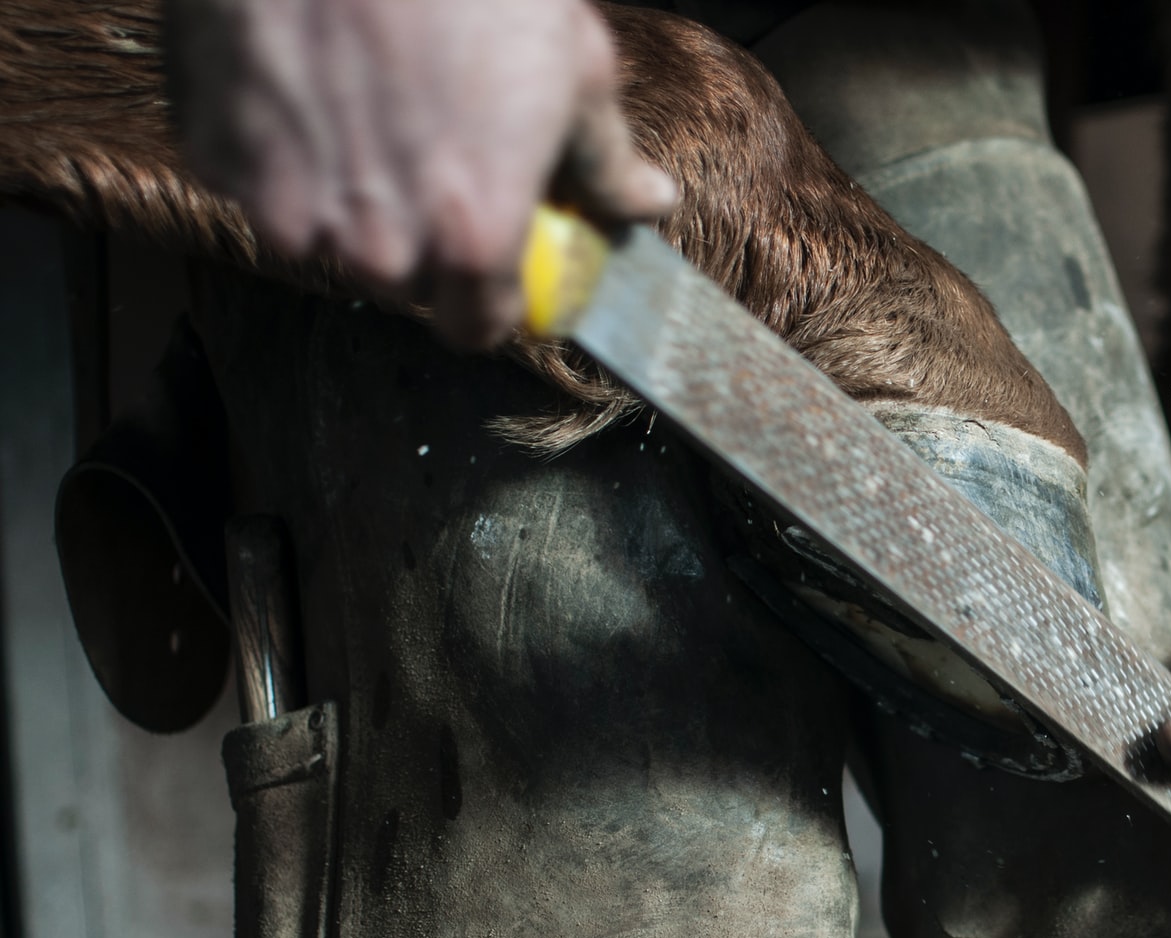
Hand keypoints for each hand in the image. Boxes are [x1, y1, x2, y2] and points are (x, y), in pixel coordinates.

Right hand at [166, 0, 677, 345]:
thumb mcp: (575, 67)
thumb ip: (605, 159)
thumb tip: (646, 202)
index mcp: (472, 240)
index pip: (476, 329)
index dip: (489, 297)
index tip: (494, 261)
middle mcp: (376, 244)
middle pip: (399, 286)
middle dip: (419, 241)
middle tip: (432, 158)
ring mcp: (285, 204)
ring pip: (320, 238)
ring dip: (344, 197)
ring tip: (368, 109)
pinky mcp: (216, 154)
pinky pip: (252, 180)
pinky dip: (277, 147)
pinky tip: (307, 82)